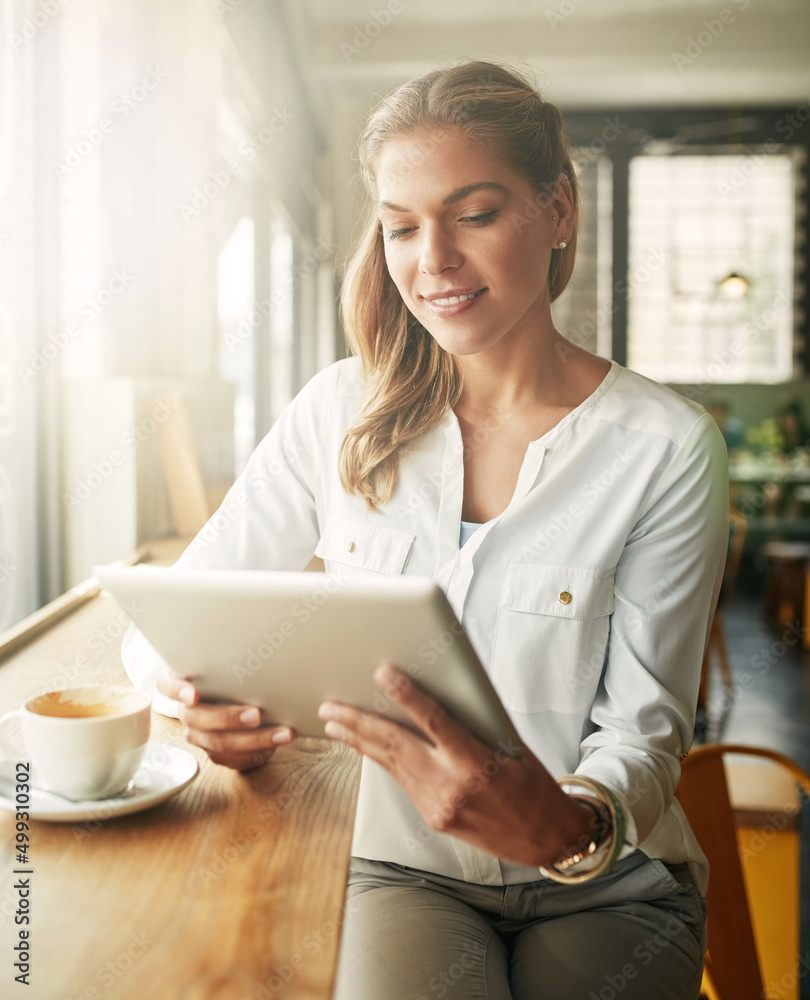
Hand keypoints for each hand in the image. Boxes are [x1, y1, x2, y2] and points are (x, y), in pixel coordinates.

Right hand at [157, 671, 294, 771]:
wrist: (248, 704)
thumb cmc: (237, 677)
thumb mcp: (232, 665)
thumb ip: (234, 659)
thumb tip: (261, 633)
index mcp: (184, 685)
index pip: (167, 685)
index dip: (177, 690)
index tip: (194, 695)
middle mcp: (189, 712)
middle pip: (197, 718)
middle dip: (228, 718)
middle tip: (257, 714)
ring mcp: (201, 736)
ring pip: (220, 742)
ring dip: (255, 738)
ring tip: (282, 731)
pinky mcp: (218, 754)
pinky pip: (235, 757)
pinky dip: (262, 748)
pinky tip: (281, 737)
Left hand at [317, 665, 595, 866]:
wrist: (546, 838)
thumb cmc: (533, 785)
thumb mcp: (512, 746)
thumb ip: (473, 725)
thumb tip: (435, 695)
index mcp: (476, 763)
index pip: (434, 721)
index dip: (406, 696)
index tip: (382, 674)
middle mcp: (452, 787)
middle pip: (395, 746)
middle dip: (358, 723)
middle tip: (330, 705)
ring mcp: (438, 806)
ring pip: (391, 764)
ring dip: (359, 741)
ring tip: (333, 723)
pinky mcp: (433, 818)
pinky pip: (401, 781)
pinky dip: (381, 760)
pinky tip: (364, 746)